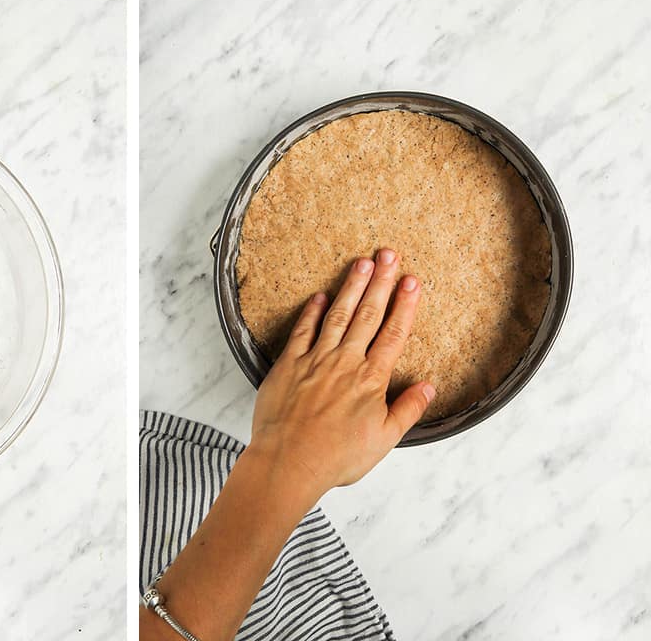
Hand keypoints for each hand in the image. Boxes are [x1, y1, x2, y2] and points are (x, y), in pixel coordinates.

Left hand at [248, 248, 432, 511]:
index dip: (404, 305)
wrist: (289, 462)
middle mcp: (345, 363)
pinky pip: (302, 331)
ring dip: (350, 287)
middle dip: (380, 282)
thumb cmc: (336, 457)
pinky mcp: (288, 365)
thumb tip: (429, 386)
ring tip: (361, 263)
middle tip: (388, 254)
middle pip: (367, 315)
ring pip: (337, 316)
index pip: (393, 334)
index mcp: (371, 380)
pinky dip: (311, 312)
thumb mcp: (384, 440)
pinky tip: (320, 296)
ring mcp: (315, 360)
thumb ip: (408, 410)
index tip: (412, 281)